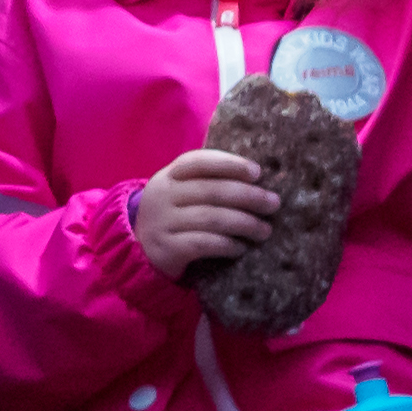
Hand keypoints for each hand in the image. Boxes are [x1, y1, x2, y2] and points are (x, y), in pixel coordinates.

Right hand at [132, 150, 278, 279]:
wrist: (138, 249)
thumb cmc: (173, 216)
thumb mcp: (181, 193)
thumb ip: (210, 183)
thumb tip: (259, 182)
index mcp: (169, 175)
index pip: (199, 161)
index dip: (230, 164)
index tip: (258, 172)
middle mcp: (163, 195)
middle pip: (211, 191)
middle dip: (248, 196)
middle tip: (273, 204)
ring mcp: (162, 222)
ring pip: (210, 218)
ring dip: (243, 223)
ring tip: (264, 230)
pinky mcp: (166, 248)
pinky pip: (202, 244)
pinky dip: (225, 245)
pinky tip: (240, 248)